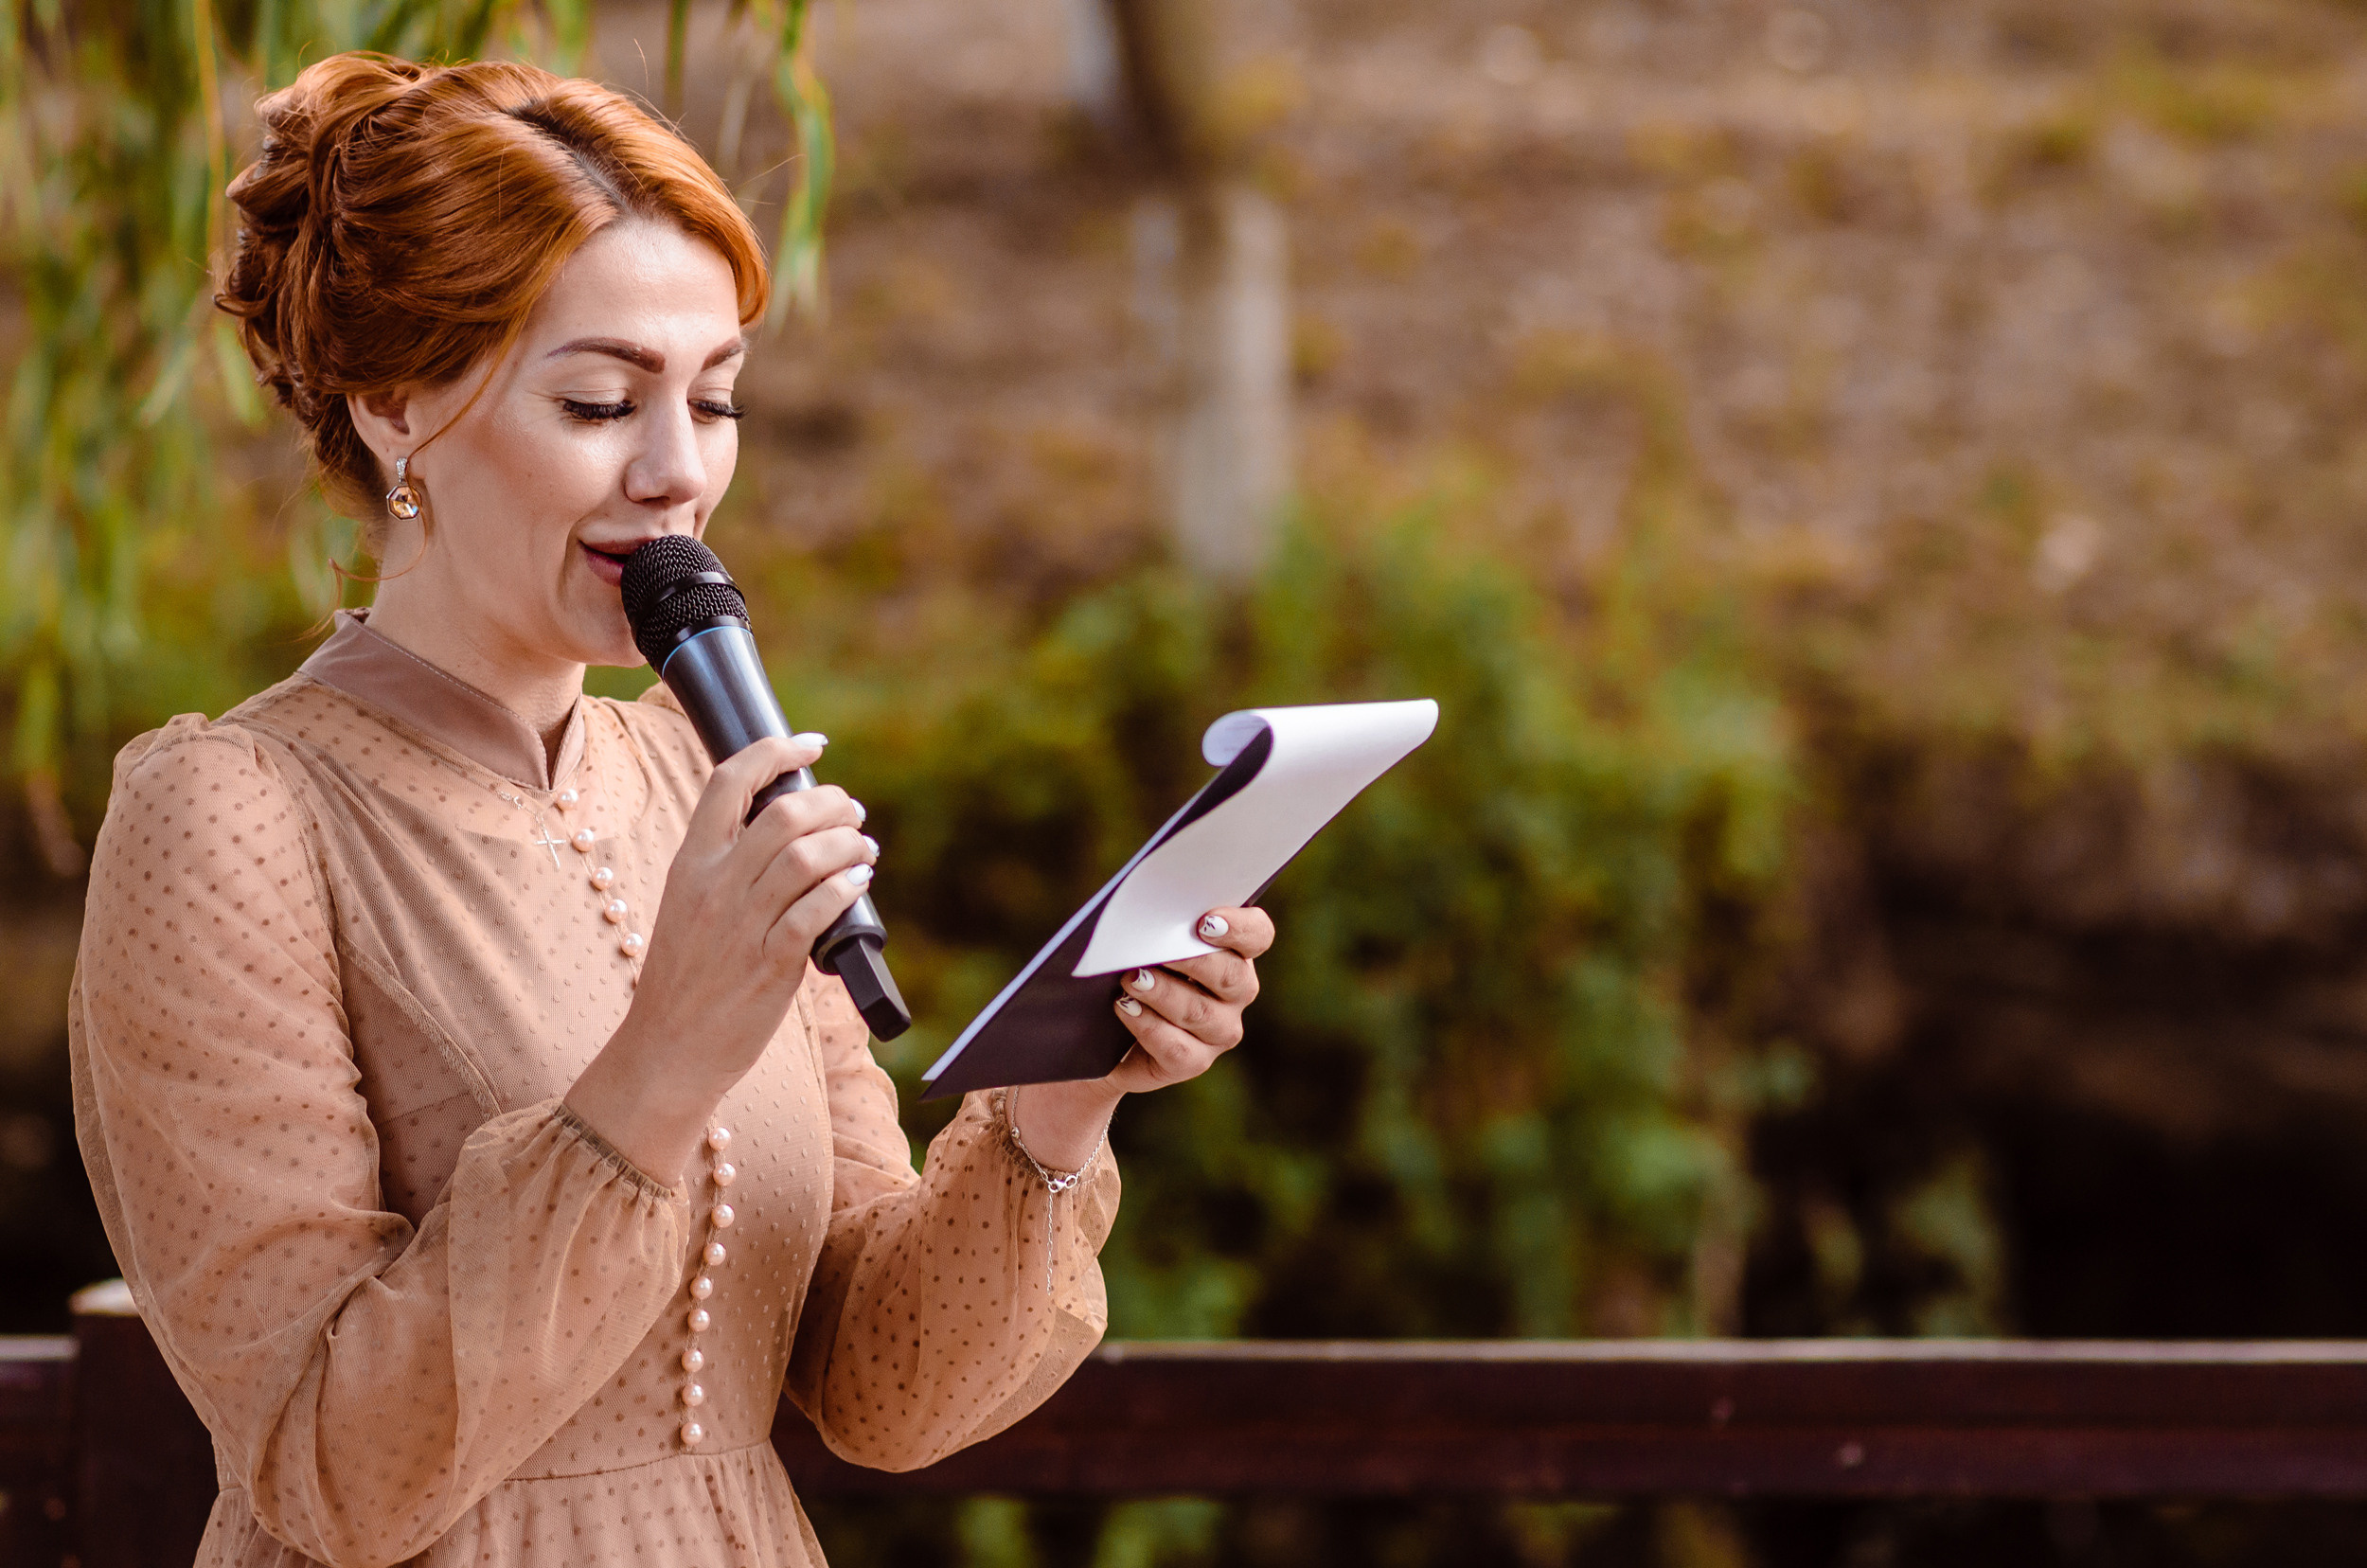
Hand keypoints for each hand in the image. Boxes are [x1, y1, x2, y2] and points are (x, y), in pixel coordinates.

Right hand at [565, 733, 877, 1182]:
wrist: (666, 1051)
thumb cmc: (687, 980)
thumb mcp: (690, 908)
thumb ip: (730, 868)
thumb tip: (792, 833)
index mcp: (690, 864)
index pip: (729, 782)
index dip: (775, 751)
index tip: (812, 744)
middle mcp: (714, 886)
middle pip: (782, 814)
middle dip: (830, 802)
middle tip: (852, 811)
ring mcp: (741, 925)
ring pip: (807, 857)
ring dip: (849, 844)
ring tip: (865, 850)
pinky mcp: (769, 964)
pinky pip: (816, 910)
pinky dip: (846, 888)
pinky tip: (859, 883)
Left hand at [1012, 906, 1274, 1168]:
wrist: (1106, 1032)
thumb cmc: (1132, 967)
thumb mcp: (1147, 940)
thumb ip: (1159, 924)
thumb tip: (1148, 914)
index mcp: (1235, 952)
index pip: (1257, 935)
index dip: (1239, 928)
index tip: (1205, 921)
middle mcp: (1237, 993)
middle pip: (1231, 975)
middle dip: (1192, 960)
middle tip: (1155, 949)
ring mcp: (1220, 1031)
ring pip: (1200, 1012)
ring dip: (1163, 992)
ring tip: (1130, 979)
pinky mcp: (1194, 1061)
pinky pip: (1177, 1047)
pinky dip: (1148, 1025)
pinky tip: (1124, 1008)